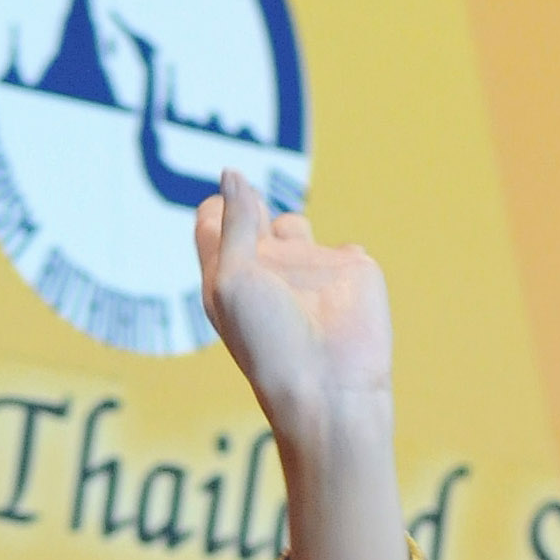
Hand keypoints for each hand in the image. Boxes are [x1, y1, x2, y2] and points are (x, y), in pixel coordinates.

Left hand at [195, 171, 392, 426]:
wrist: (327, 385)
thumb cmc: (268, 340)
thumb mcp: (234, 279)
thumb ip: (235, 224)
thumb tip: (232, 174)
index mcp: (226, 275)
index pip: (212, 222)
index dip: (220, 207)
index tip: (234, 211)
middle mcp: (264, 270)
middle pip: (250, 216)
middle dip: (253, 208)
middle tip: (263, 235)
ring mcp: (306, 269)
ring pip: (293, 224)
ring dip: (292, 227)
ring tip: (295, 271)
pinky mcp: (347, 272)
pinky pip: (344, 249)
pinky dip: (344, 259)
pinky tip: (338, 294)